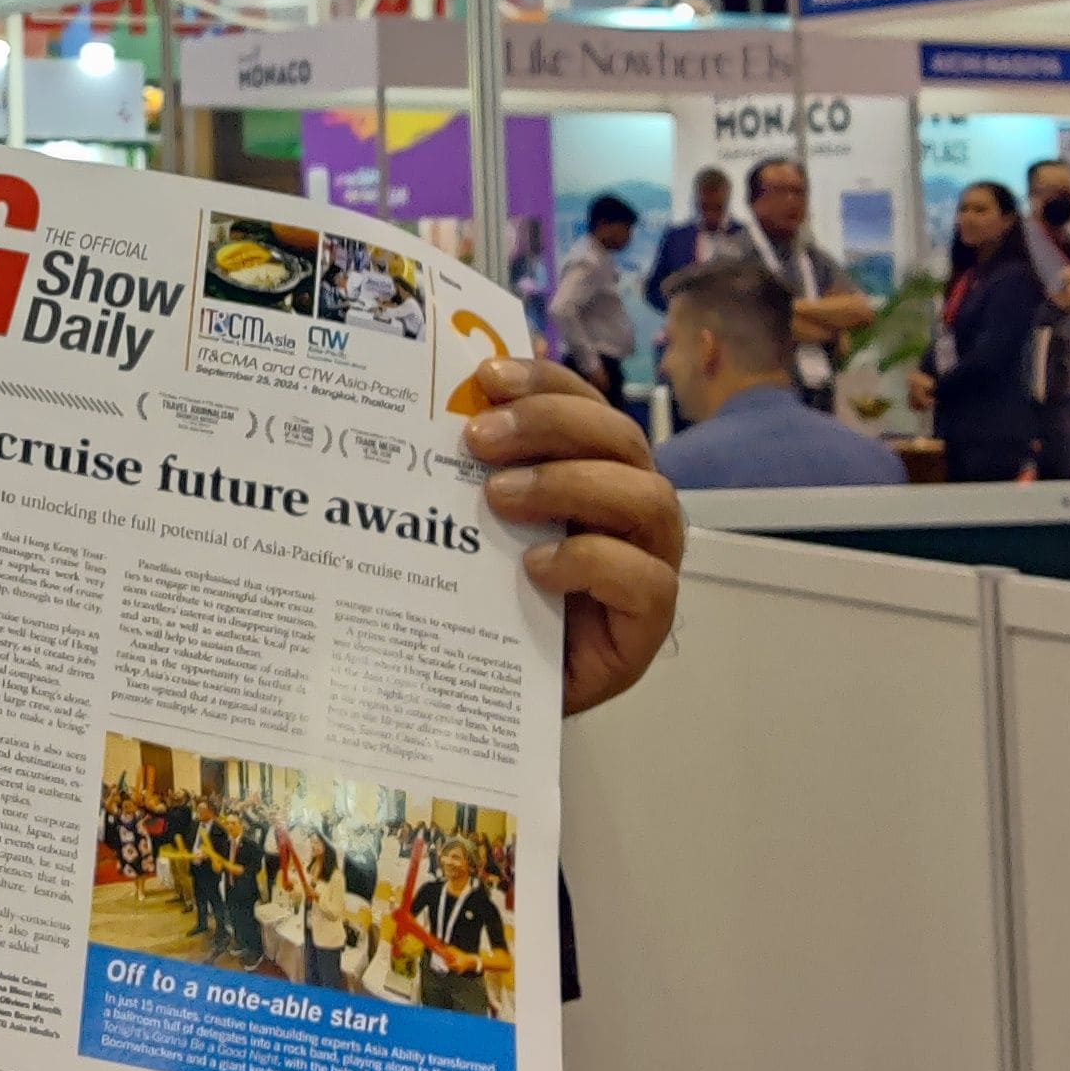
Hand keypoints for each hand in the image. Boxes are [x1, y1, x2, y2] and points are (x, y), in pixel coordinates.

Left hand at [462, 353, 684, 717]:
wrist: (486, 693)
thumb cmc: (480, 599)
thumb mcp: (467, 524)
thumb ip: (463, 473)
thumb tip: (419, 412)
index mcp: (591, 468)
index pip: (584, 403)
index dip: (544, 379)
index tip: (485, 376)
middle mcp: (628, 509)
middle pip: (621, 438)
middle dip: (551, 423)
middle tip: (478, 439)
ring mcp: (647, 565)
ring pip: (649, 499)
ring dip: (570, 485)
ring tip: (498, 499)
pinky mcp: (645, 626)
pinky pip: (649, 582)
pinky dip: (592, 562)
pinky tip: (535, 568)